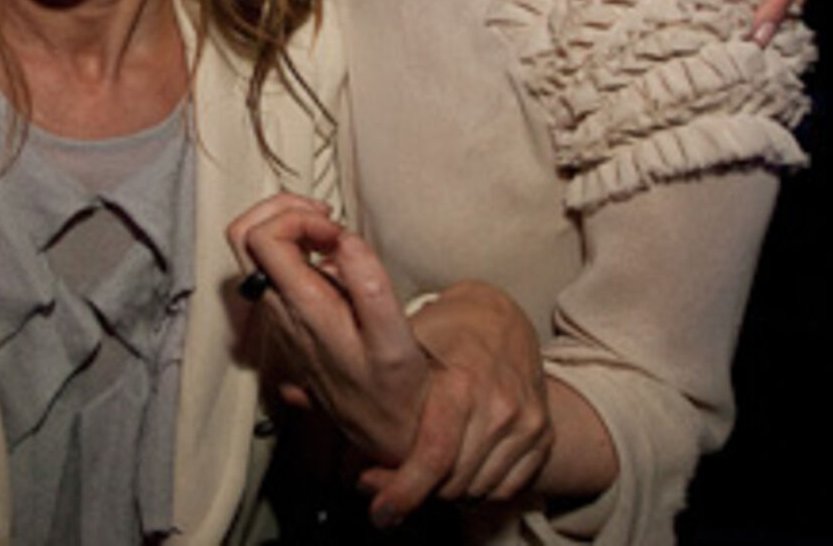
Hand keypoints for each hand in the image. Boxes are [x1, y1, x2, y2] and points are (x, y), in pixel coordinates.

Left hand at [227, 195, 428, 468]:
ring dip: (288, 224)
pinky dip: (294, 243)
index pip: (262, 238)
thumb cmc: (394, 387)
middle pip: (243, 236)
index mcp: (301, 309)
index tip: (335, 230)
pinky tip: (329, 252)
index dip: (296, 217)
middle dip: (281, 209)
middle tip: (325, 216)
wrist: (385, 429)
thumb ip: (370, 285)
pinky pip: (270, 266)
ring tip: (330, 231)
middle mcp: (278, 310)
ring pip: (252, 249)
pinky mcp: (287, 318)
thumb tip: (343, 240)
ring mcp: (278, 314)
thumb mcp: (395, 339)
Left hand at [358, 281, 551, 524]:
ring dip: (445, 491)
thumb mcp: (393, 344)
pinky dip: (477, 488)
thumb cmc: (441, 330)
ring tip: (420, 477)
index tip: (379, 511)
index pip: (432, 452)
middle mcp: (496, 405)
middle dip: (416, 492)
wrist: (506, 320)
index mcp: (458, 382)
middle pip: (451, 480)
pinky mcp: (540, 436)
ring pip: (476, 487)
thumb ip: (342, 371)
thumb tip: (292, 394)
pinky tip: (455, 471)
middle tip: (389, 499)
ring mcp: (523, 423)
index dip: (403, 488)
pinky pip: (504, 486)